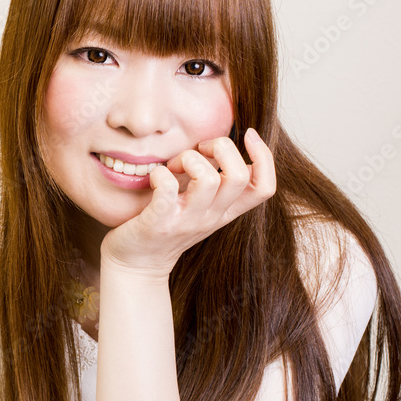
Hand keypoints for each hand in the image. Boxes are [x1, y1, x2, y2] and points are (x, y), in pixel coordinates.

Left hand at [100, 128, 274, 279]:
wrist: (136, 264)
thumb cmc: (165, 225)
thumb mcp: (200, 206)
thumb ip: (215, 183)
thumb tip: (222, 146)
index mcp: (224, 211)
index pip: (264, 187)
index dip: (264, 157)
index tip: (248, 135)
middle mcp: (211, 217)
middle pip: (239, 176)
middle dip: (221, 147)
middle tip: (199, 149)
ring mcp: (186, 221)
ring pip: (207, 179)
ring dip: (188, 159)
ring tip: (173, 166)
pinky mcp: (158, 223)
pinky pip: (167, 189)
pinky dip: (160, 174)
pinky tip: (154, 177)